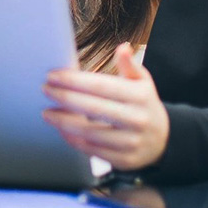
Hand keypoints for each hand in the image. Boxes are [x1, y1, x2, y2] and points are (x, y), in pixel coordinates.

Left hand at [42, 42, 169, 170]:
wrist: (163, 140)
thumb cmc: (143, 104)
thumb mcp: (142, 83)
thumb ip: (130, 65)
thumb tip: (123, 47)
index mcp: (140, 96)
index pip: (100, 85)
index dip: (74, 80)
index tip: (52, 75)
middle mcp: (137, 119)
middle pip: (92, 108)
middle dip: (64, 98)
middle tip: (45, 90)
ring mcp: (131, 142)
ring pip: (89, 132)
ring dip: (63, 122)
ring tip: (47, 112)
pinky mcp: (125, 160)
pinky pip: (92, 150)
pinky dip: (73, 140)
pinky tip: (62, 129)